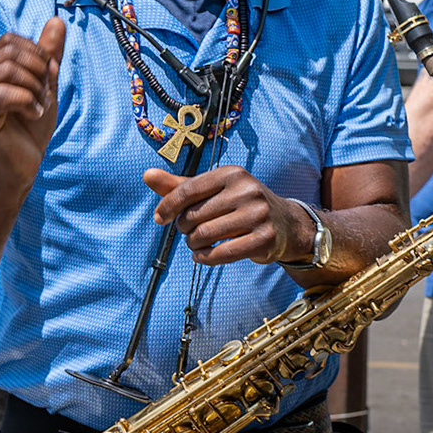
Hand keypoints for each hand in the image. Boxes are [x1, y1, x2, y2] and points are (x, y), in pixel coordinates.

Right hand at [0, 17, 64, 197]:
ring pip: (8, 71)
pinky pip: (4, 94)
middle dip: (38, 70)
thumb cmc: (32, 125)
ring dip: (35, 87)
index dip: (36, 53)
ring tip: (39, 105)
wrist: (25, 162)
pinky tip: (34, 114)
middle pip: (10, 52)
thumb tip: (57, 20)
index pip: (10, 40)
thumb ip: (50, 53)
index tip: (46, 77)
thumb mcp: (47, 84)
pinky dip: (29, 102)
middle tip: (44, 93)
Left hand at [144, 166, 312, 266]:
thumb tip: (147, 175)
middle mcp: (247, 190)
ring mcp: (258, 215)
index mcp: (232, 173)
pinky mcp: (264, 238)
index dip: (168, 206)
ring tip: (196, 244)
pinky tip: (203, 256)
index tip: (160, 219)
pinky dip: (205, 258)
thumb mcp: (214, 191)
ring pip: (206, 235)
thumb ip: (180, 185)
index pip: (189, 189)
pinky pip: (222, 253)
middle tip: (189, 232)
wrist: (286, 223)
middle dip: (184, 228)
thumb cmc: (241, 204)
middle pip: (195, 215)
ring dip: (193, 244)